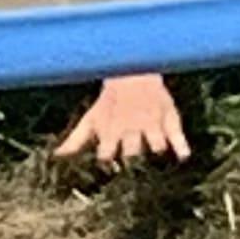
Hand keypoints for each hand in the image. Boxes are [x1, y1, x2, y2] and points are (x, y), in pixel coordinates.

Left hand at [56, 71, 191, 171]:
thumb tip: (57, 156)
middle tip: (132, 165)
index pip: (106, 154)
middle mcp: (132, 129)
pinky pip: (178, 133)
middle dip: (131, 160)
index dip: (105, 160)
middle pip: (132, 154)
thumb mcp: (91, 118)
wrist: (132, 71)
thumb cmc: (109, 101)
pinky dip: (182, 146)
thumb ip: (76, 140)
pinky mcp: (170, 118)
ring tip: (156, 158)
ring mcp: (152, 124)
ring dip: (156, 152)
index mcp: (112, 132)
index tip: (105, 166)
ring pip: (156, 145)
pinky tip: (183, 156)